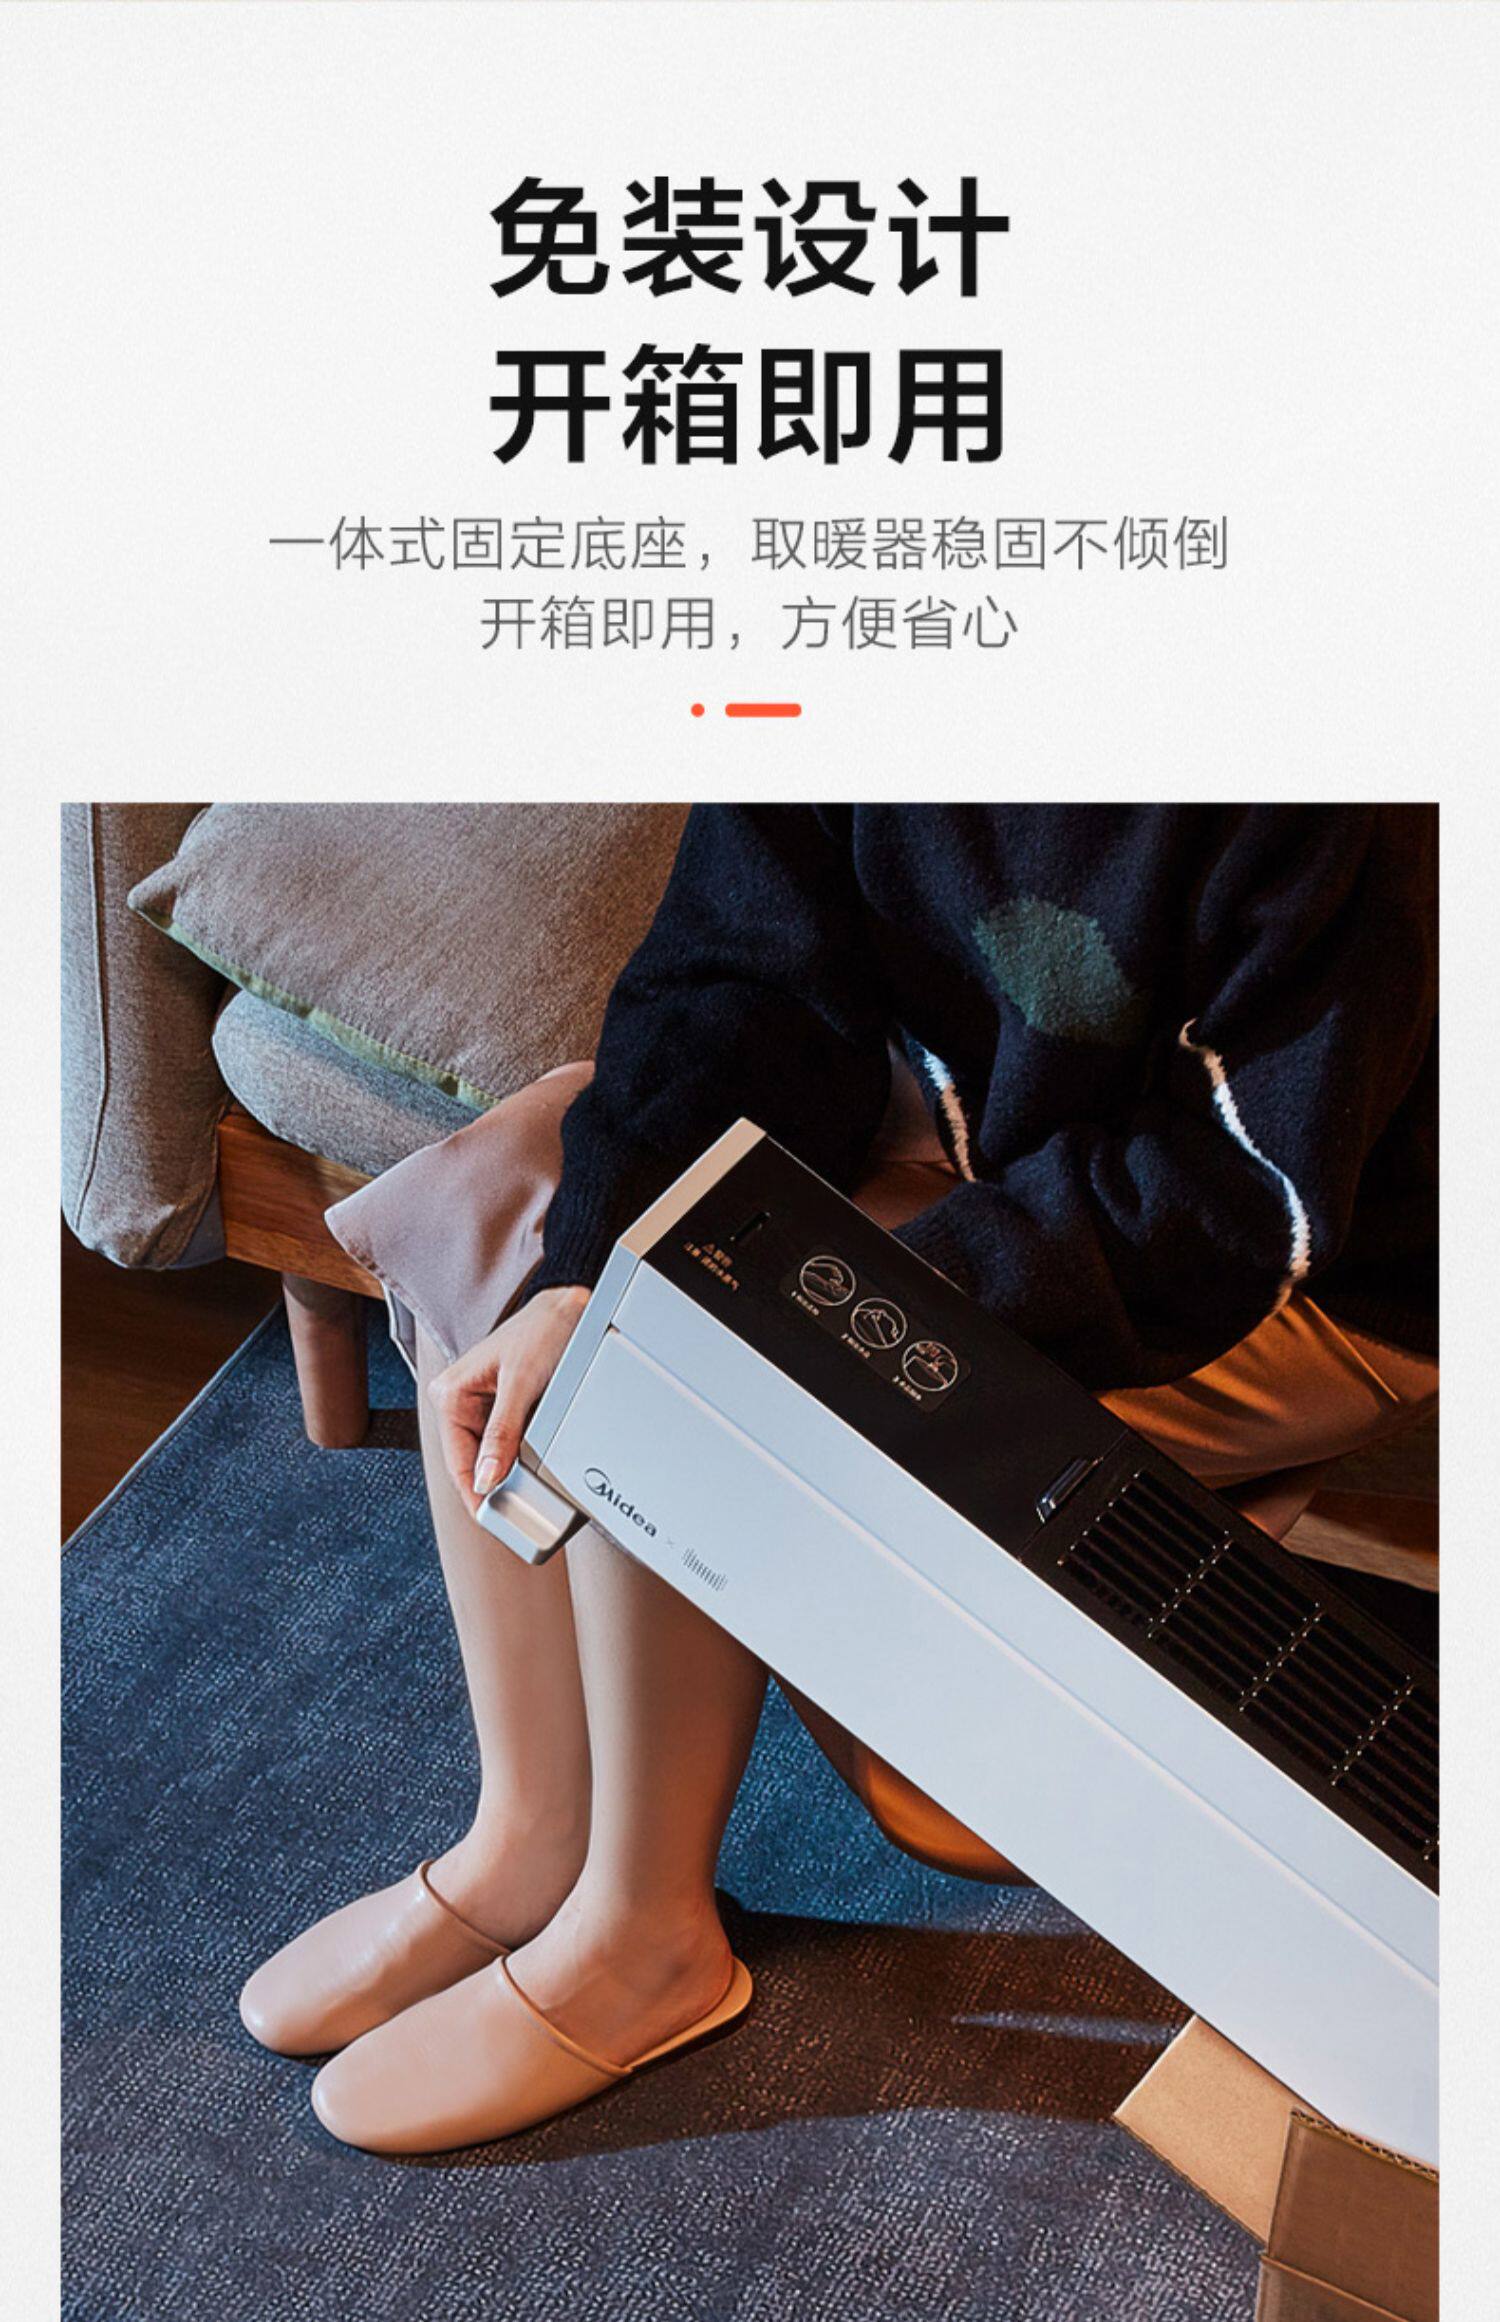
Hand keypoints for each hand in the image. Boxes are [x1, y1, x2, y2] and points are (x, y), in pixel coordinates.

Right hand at [427, 1285, 589, 1512]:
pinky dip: (517, 1456)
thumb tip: (486, 1478)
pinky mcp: (502, 1405)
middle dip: (492, 1485)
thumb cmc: (542, 1332)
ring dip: (506, 1472)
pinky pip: (505, 1441)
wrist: (571, 1309)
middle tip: (515, 1516)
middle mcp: (459, 1399)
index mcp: (451, 1392)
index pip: (457, 1459)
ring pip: (490, 1454)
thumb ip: (502, 1433)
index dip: (474, 1493)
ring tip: (525, 1496)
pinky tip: (530, 1468)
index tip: (491, 1520)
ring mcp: (480, 1403)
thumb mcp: (521, 1384)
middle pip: (472, 1459)